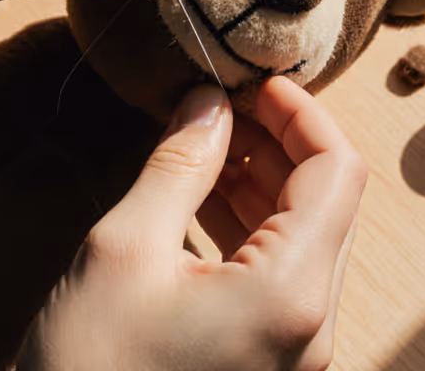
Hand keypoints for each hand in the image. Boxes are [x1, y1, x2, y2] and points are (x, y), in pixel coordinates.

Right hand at [23, 77, 366, 370]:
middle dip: (278, 143)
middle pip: (327, 203)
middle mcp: (312, 327)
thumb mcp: (123, 248)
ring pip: (304, 238)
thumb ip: (179, 163)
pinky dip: (250, 226)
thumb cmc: (86, 370)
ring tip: (206, 144)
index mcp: (292, 294)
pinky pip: (280, 276)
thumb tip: (208, 100)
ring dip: (262, 181)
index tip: (251, 83)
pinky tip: (201, 199)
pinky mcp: (268, 365)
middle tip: (220, 107)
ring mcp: (294, 353)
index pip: (338, 172)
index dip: (300, 114)